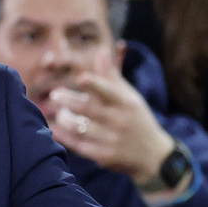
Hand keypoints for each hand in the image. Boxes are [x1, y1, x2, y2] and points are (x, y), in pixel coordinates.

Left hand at [43, 72, 173, 183]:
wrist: (153, 156)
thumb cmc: (137, 119)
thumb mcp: (129, 97)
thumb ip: (112, 76)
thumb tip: (101, 50)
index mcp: (126, 103)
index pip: (109, 91)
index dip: (95, 84)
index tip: (81, 78)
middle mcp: (119, 121)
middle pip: (87, 109)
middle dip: (67, 100)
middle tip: (55, 94)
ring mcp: (110, 140)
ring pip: (79, 127)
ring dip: (64, 118)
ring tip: (59, 112)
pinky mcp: (103, 156)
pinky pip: (77, 144)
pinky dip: (63, 135)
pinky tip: (54, 127)